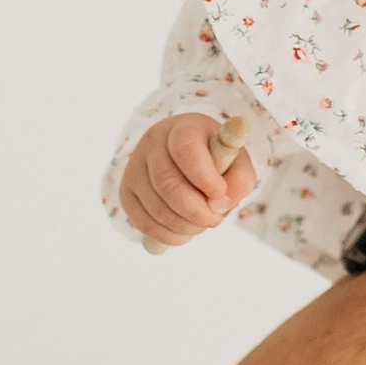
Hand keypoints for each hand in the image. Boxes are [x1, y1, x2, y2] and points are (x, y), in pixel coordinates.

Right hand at [120, 112, 258, 247]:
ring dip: (185, 226)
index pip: (185, 149)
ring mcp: (135, 168)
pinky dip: (169, 235)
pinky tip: (185, 232)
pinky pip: (144, 223)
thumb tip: (218, 206)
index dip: (203, 176)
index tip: (220, 193)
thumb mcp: (237, 163)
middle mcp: (153, 144)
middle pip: (167, 184)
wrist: (187, 158)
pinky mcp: (127, 193)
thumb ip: (239, 180)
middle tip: (215, 220)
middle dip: (196, 211)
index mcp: (183, 129)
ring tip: (202, 222)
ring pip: (157, 208)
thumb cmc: (216, 160)